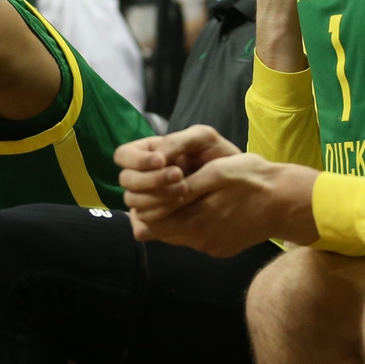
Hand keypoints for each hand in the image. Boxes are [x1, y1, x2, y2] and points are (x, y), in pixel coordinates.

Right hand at [115, 125, 239, 222]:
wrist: (241, 185)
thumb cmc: (221, 156)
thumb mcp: (203, 139)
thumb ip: (177, 141)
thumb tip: (156, 158)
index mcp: (148, 154)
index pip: (123, 156)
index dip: (137, 160)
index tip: (162, 161)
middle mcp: (144, 177)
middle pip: (126, 180)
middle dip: (151, 180)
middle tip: (180, 179)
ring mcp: (149, 200)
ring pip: (133, 202)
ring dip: (157, 198)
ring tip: (186, 195)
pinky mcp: (157, 221)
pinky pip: (144, 224)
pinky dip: (157, 219)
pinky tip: (178, 214)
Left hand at [126, 155, 319, 256]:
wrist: (291, 202)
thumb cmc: (254, 179)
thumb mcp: (217, 173)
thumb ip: (181, 191)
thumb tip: (147, 209)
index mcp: (196, 222)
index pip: (150, 220)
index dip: (147, 200)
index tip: (154, 181)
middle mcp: (200, 241)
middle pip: (161, 229)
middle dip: (158, 208)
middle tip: (167, 186)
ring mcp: (211, 247)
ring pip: (176, 233)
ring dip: (175, 215)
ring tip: (187, 193)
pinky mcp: (221, 249)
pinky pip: (194, 237)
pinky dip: (192, 222)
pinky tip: (205, 206)